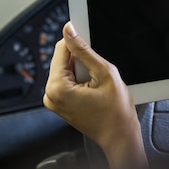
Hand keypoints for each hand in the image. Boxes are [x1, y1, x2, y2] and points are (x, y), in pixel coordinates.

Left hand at [43, 22, 147, 168]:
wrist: (119, 138)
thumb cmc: (116, 113)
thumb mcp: (104, 73)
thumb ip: (84, 50)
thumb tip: (69, 30)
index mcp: (57, 88)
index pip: (61, 49)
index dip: (77, 42)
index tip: (89, 43)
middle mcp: (49, 95)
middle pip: (61, 59)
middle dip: (80, 60)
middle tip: (97, 73)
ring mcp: (52, 100)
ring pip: (65, 69)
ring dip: (80, 70)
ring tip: (95, 84)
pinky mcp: (58, 103)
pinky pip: (66, 81)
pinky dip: (79, 79)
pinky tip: (91, 89)